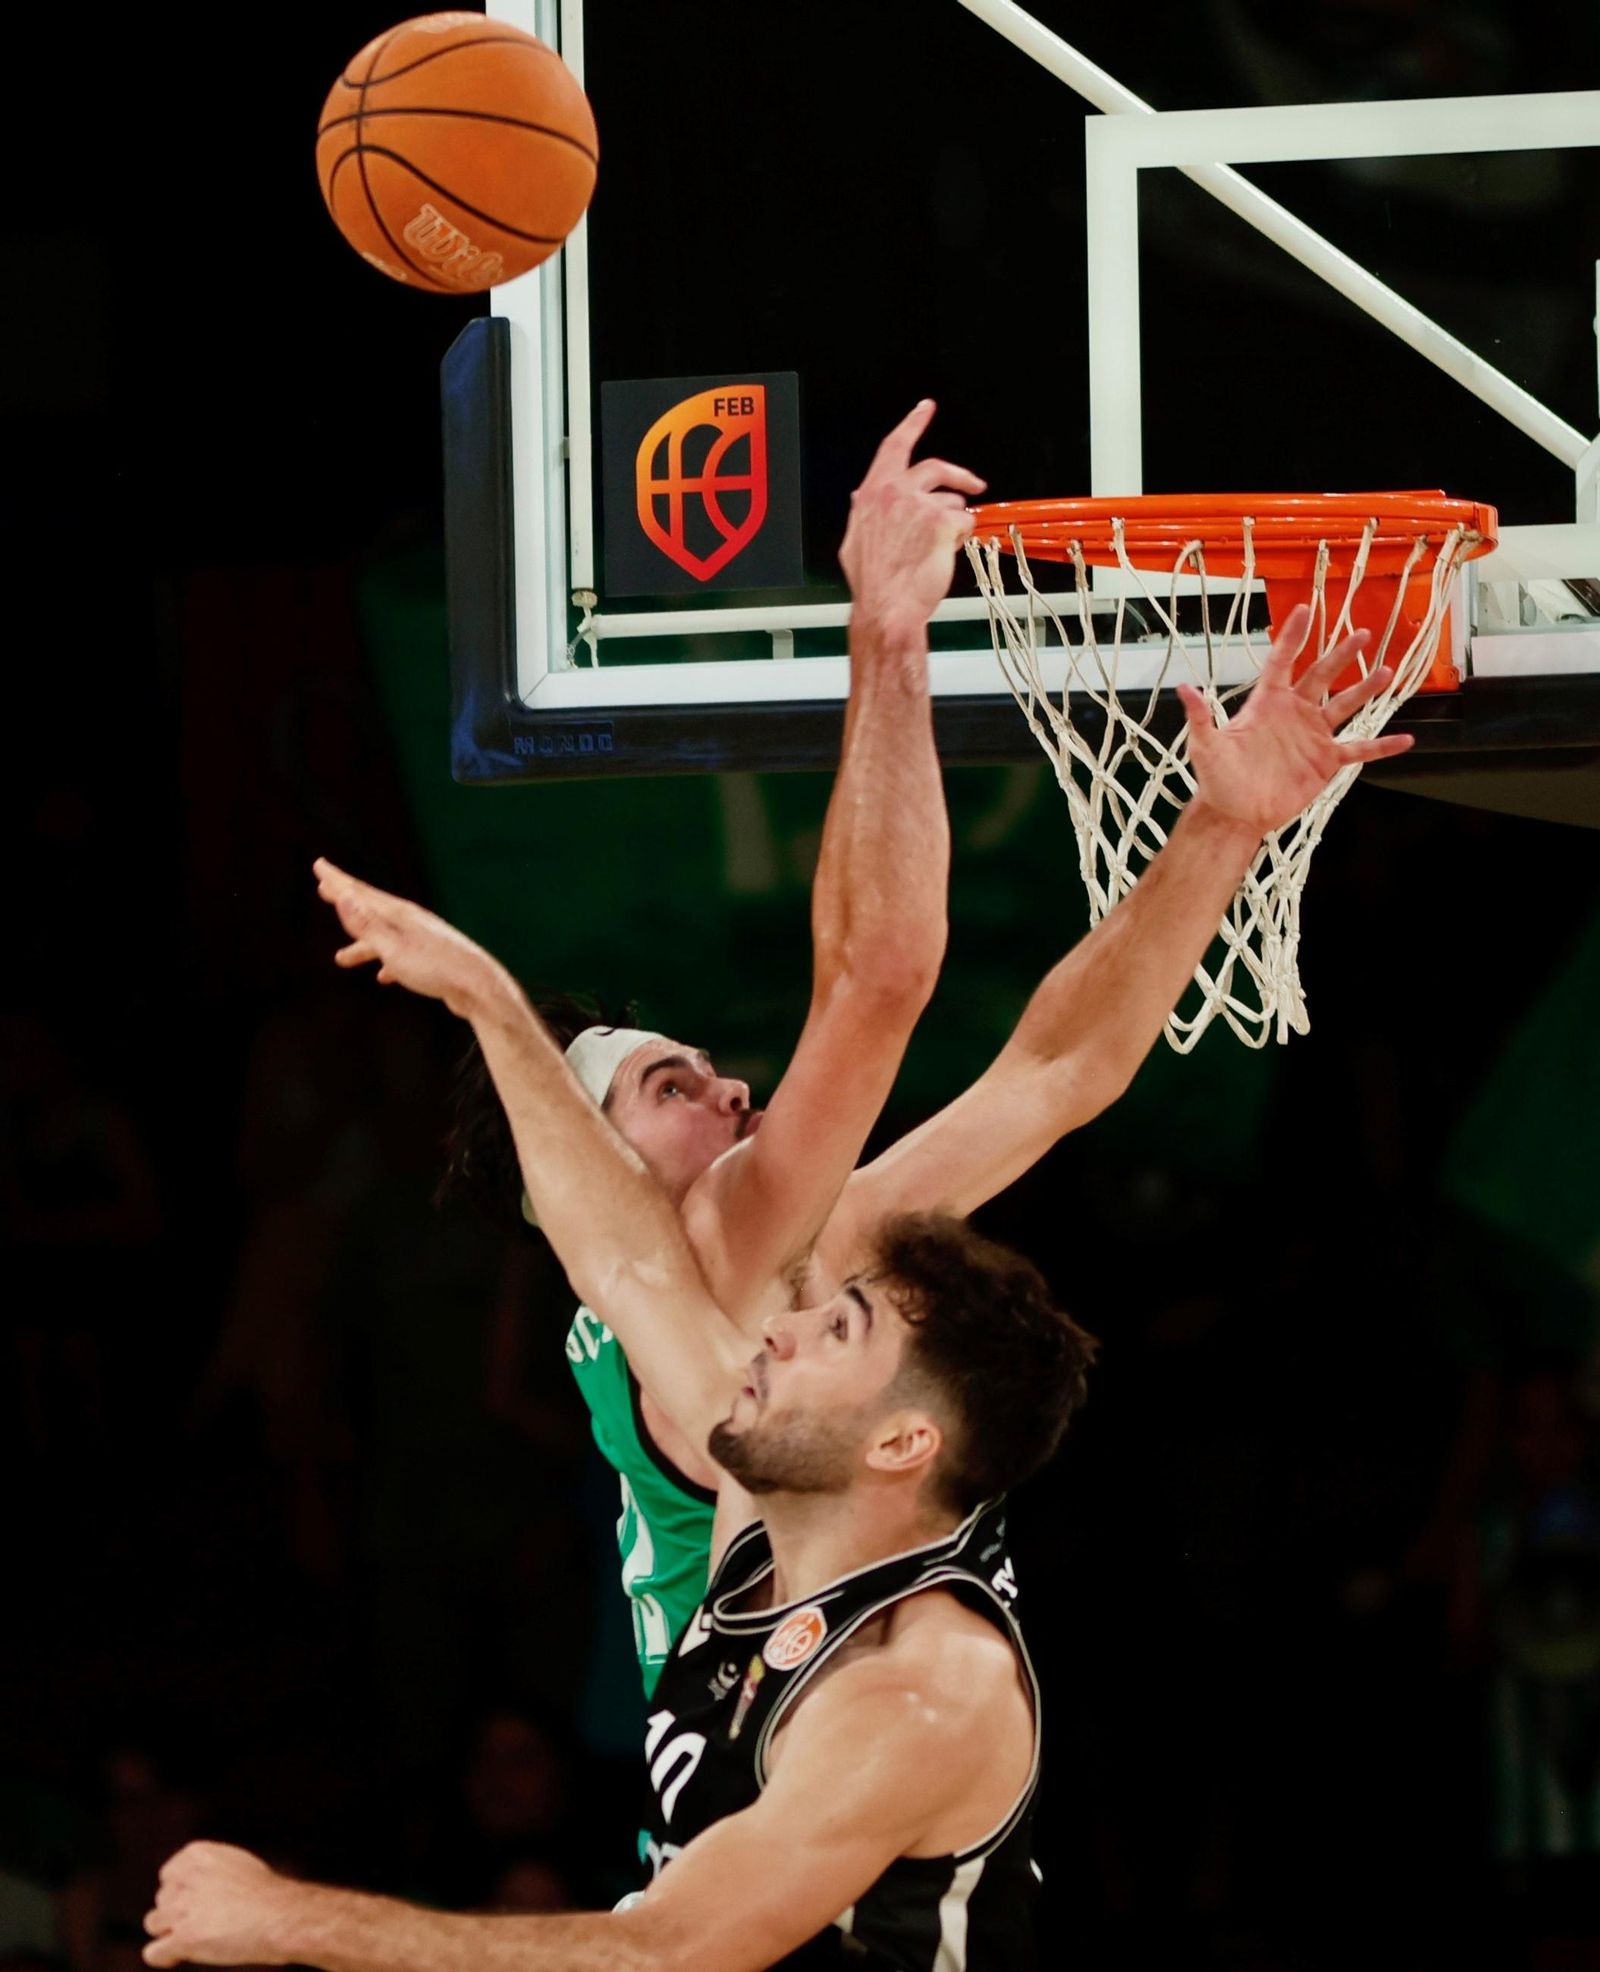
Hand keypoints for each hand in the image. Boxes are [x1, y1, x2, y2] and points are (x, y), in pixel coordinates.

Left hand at [143, 1842, 302, 1967]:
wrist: (279, 1916)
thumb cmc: (264, 1894)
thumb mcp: (235, 1863)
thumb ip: (208, 1870)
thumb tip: (188, 1883)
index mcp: (196, 1855)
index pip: (168, 1875)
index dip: (182, 1892)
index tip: (199, 1902)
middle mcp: (184, 1878)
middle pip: (161, 1900)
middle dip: (177, 1912)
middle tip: (206, 1921)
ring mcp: (181, 1909)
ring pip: (153, 1923)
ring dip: (170, 1932)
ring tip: (197, 1936)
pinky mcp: (184, 1938)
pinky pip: (153, 1952)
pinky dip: (165, 1956)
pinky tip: (179, 1955)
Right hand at [313, 858, 508, 1017]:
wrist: (480, 989)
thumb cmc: (437, 969)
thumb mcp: (394, 949)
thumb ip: (368, 925)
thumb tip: (344, 896)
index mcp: (401, 915)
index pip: (361, 893)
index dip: (337, 881)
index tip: (319, 865)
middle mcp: (412, 921)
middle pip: (372, 907)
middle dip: (347, 899)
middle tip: (325, 887)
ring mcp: (424, 939)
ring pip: (384, 937)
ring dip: (362, 945)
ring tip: (341, 958)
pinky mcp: (433, 959)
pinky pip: (402, 956)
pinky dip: (387, 963)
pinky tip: (383, 976)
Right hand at [839, 400, 985, 638]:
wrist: (887, 608)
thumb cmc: (874, 584)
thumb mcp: (855, 543)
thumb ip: (864, 514)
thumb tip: (862, 499)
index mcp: (872, 495)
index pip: (894, 447)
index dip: (912, 424)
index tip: (925, 408)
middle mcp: (894, 493)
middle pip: (934, 467)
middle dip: (958, 475)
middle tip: (974, 483)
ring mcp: (919, 505)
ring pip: (952, 501)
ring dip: (954, 522)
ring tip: (942, 549)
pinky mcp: (942, 522)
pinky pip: (965, 523)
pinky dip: (961, 539)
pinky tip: (946, 555)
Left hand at [1177, 605, 1415, 836]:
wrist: (1236, 814)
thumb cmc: (1218, 779)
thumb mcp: (1205, 747)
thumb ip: (1200, 718)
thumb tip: (1184, 689)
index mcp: (1267, 703)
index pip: (1282, 662)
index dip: (1292, 636)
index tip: (1305, 609)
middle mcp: (1295, 713)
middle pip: (1322, 676)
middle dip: (1341, 654)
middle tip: (1362, 633)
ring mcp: (1314, 736)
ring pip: (1345, 705)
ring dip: (1365, 690)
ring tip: (1386, 671)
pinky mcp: (1327, 761)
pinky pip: (1359, 749)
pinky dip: (1382, 746)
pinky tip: (1406, 739)